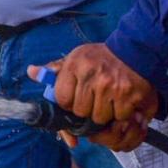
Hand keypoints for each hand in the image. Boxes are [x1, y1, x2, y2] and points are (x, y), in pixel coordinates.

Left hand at [29, 43, 157, 151]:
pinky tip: (123, 101)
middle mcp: (92, 76)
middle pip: (81, 112)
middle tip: (96, 96)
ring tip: (110, 98)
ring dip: (105, 113)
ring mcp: (111, 87)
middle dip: (87, 109)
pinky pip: (119, 118)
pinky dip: (122, 114)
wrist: (136, 50)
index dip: (68, 102)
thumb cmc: (101, 57)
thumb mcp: (76, 58)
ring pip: (99, 118)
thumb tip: (32, 72)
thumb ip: (54, 69)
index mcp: (75, 66)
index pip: (62, 99)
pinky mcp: (130, 96)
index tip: (76, 97)